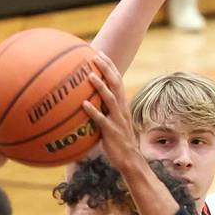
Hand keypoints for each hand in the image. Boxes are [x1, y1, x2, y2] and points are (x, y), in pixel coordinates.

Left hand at [81, 52, 141, 170]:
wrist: (130, 160)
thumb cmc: (118, 142)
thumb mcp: (112, 122)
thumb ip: (103, 111)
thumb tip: (87, 102)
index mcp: (122, 105)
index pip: (117, 80)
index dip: (109, 66)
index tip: (100, 53)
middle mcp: (121, 109)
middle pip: (116, 84)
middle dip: (106, 68)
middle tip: (95, 55)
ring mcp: (117, 120)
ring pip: (110, 99)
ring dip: (100, 86)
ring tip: (90, 75)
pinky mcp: (111, 132)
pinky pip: (101, 120)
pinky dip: (93, 111)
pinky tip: (84, 104)